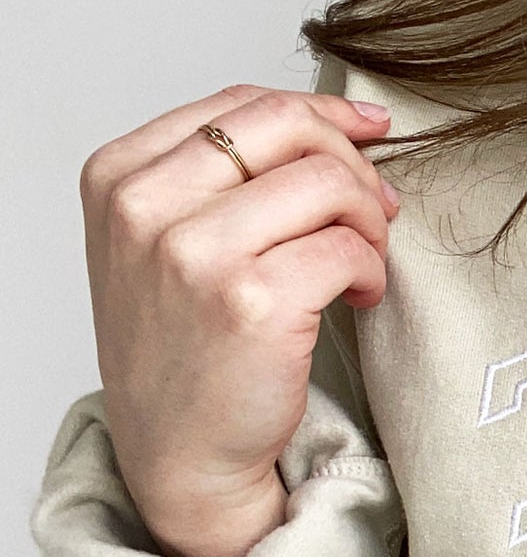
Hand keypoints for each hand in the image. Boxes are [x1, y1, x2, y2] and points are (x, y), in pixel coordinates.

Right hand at [79, 84, 400, 556]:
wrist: (180, 453)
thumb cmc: (186, 348)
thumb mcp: (168, 241)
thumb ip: (226, 174)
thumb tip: (339, 120)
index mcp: (120, 176)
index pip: (242, 102)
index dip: (323, 113)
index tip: (368, 133)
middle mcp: (146, 207)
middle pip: (289, 125)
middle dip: (353, 162)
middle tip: (376, 211)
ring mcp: (192, 254)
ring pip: (329, 183)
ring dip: (370, 222)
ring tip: (362, 264)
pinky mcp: (250, 302)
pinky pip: (349, 249)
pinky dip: (373, 272)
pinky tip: (358, 300)